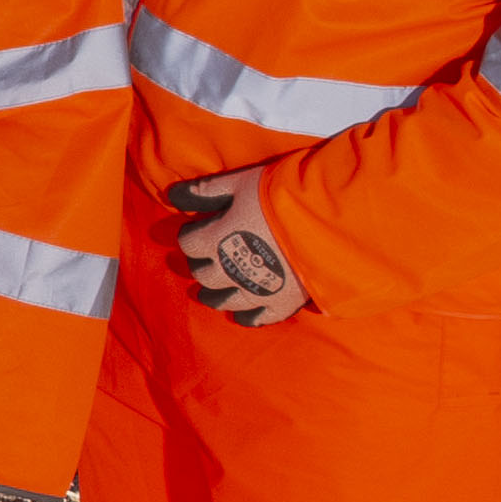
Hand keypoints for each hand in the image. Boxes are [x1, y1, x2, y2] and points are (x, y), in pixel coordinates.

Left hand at [167, 169, 311, 328]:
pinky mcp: (280, 304)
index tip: (196, 230)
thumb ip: (205, 191)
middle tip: (206, 258)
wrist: (327, 222)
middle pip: (203, 275)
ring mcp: (253, 292)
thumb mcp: (239, 183)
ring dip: (214, 295)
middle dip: (201, 265)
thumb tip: (172, 195)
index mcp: (214, 241)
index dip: (191, 235)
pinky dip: (246, 316)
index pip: (189, 243)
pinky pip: (256, 318)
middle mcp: (228, 272)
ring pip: (222, 301)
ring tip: (211, 292)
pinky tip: (242, 314)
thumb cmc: (281, 196)